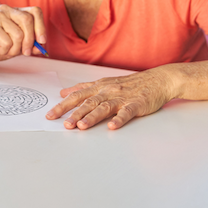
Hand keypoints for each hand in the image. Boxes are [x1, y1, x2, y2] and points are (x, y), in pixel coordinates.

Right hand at [0, 5, 46, 62]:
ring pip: (18, 34)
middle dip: (29, 41)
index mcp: (16, 12)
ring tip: (5, 49)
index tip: (42, 42)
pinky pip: (7, 41)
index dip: (41, 27)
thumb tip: (41, 46)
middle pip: (28, 21)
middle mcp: (7, 10)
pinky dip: (4, 50)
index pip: (35, 11)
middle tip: (25, 53)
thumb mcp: (18, 47)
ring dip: (14, 49)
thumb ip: (31, 45)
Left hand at [45, 68, 177, 129]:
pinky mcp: (136, 104)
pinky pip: (127, 112)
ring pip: (104, 107)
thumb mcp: (104, 83)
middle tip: (64, 124)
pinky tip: (112, 126)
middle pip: (87, 102)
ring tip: (81, 127)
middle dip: (74, 113)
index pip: (77, 96)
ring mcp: (122, 97)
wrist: (157, 80)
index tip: (50, 115)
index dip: (63, 106)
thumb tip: (63, 92)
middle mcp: (108, 90)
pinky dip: (119, 119)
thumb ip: (83, 88)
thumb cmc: (129, 84)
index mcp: (99, 86)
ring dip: (92, 117)